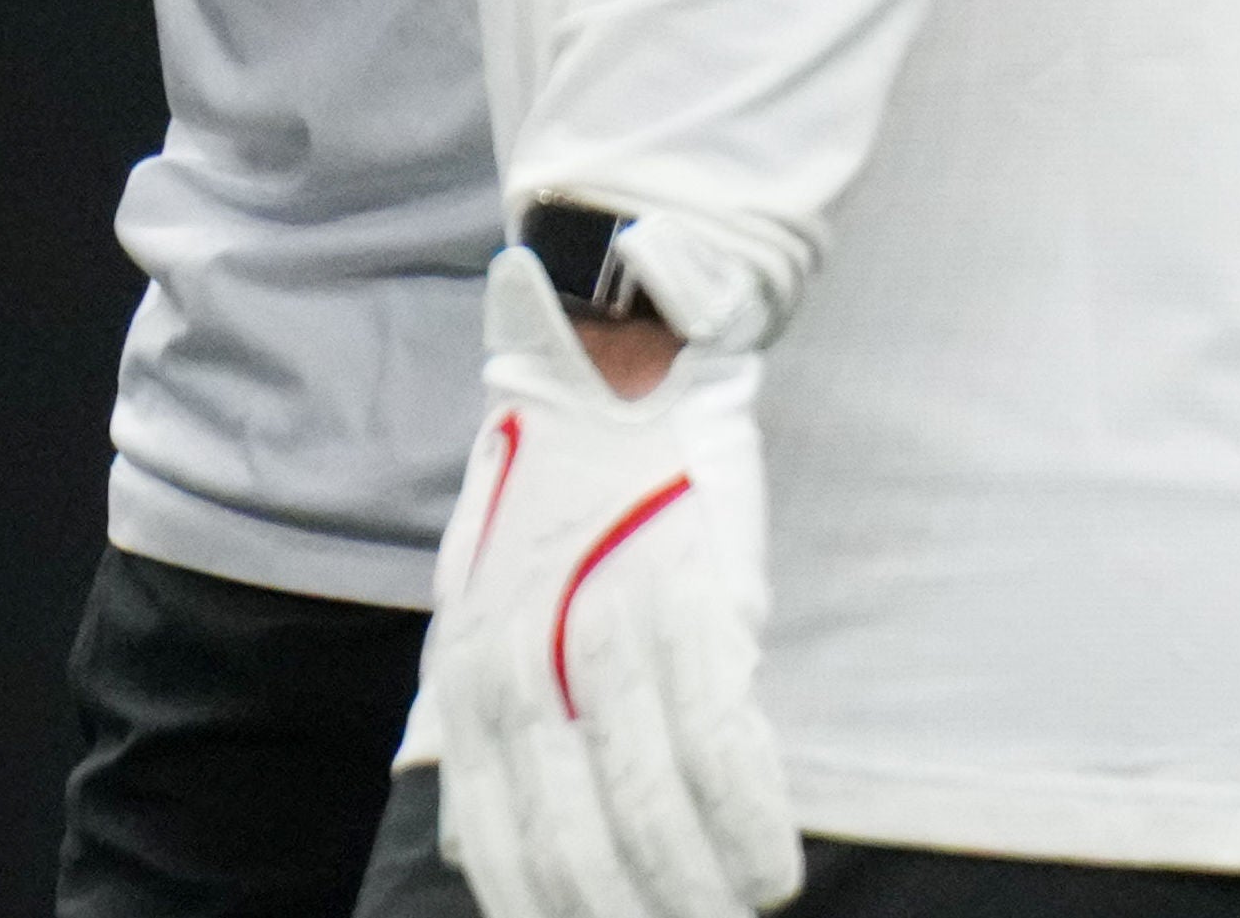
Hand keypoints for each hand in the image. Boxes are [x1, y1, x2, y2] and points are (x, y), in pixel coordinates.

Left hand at [419, 255, 797, 917]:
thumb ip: (483, 733)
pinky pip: (723, 748)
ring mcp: (605, 637)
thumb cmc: (557, 506)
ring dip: (703, 892)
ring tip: (736, 915)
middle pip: (578, 849)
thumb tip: (470, 853)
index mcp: (467, 680)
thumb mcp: (478, 614)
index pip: (499, 846)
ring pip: (653, 813)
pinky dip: (750, 827)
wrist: (612, 376)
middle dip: (638, 917)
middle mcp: (522, 667)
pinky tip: (771, 871)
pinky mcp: (688, 605)